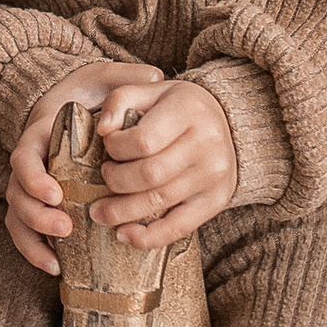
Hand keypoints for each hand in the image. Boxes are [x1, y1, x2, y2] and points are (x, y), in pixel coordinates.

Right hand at [5, 60, 166, 273]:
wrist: (75, 103)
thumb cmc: (90, 94)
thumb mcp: (104, 78)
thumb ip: (124, 77)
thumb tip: (153, 77)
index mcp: (40, 134)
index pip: (23, 157)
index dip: (33, 178)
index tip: (56, 193)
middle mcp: (31, 162)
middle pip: (16, 193)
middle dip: (35, 215)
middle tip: (66, 228)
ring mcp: (32, 185)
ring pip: (16, 216)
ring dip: (34, 238)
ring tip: (59, 255)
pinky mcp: (41, 203)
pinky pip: (27, 231)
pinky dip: (35, 251)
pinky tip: (56, 267)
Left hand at [92, 78, 237, 248]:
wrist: (226, 122)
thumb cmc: (179, 107)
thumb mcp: (151, 90)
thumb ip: (121, 100)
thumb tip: (103, 130)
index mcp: (188, 110)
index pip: (141, 140)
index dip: (115, 148)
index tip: (108, 146)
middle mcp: (206, 143)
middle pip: (148, 174)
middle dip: (115, 180)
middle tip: (105, 176)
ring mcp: (213, 175)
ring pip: (159, 202)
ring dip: (121, 212)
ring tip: (99, 212)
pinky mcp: (216, 200)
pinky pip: (179, 227)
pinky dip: (148, 237)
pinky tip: (124, 234)